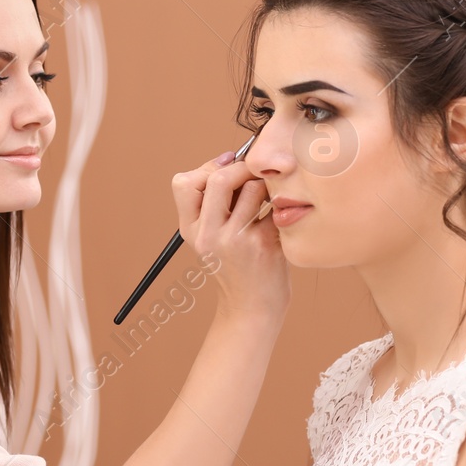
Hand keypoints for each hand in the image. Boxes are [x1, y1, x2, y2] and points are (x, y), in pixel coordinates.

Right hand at [170, 148, 289, 323]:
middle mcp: (208, 235)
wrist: (251, 308)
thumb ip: (213, 201)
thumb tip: (231, 156)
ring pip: (253, 188)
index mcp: (190, 230)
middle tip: (253, 175)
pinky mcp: (264, 245)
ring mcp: (236, 241)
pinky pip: (275, 206)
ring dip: (264, 187)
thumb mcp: (209, 237)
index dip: (207, 168)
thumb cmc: (235, 265)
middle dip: (241, 169)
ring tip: (266, 201)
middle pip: (219, 179)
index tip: (226, 168)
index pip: (184, 182)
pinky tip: (279, 221)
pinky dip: (280, 207)